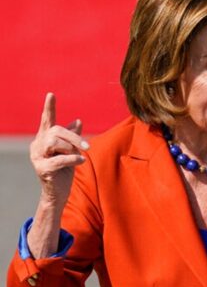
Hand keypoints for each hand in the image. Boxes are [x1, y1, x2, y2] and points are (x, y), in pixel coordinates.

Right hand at [29, 93, 87, 207]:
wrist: (58, 192)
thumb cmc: (64, 170)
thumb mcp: (70, 151)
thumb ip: (72, 136)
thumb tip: (77, 120)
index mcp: (45, 138)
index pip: (47, 120)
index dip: (49, 107)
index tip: (51, 94)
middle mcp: (38, 145)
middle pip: (56, 131)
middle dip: (73, 137)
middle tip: (87, 146)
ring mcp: (37, 157)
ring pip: (54, 142)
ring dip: (71, 147)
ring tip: (78, 155)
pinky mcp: (42, 169)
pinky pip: (59, 159)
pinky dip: (72, 158)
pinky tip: (81, 160)